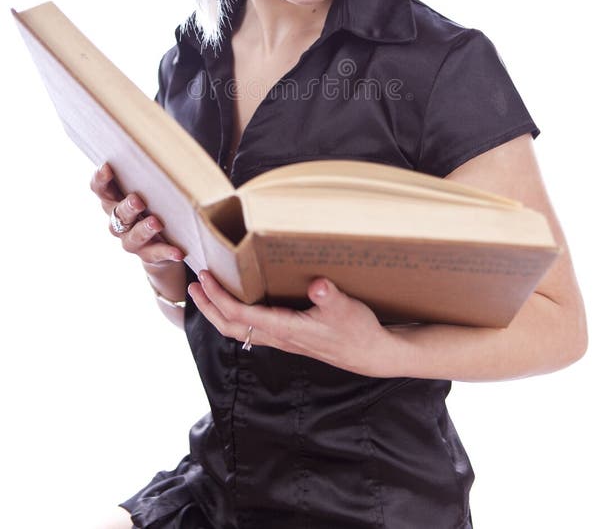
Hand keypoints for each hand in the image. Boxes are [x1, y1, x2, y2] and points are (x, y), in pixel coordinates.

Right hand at [89, 162, 183, 265]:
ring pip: (132, 237)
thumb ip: (151, 173)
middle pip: (116, 214)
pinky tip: (178, 252)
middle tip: (137, 200)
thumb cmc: (156, 204)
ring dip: (143, 229)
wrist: (164, 243)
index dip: (100, 180)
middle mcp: (119, 222)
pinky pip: (155, 255)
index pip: (100, 190)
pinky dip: (166, 253)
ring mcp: (132, 241)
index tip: (107, 167)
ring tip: (156, 223)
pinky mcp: (149, 255)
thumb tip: (164, 142)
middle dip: (126, 207)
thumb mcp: (152, 188)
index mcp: (115, 201)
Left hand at [189, 271, 396, 376]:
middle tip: (194, 285)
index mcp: (285, 328)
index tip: (206, 278)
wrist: (370, 354)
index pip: (240, 314)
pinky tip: (238, 302)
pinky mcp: (288, 337)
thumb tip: (318, 286)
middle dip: (208, 307)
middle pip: (230, 326)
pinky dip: (236, 315)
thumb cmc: (358, 331)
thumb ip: (330, 296)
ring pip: (239, 330)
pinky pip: (252, 328)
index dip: (218, 297)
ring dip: (218, 312)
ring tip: (207, 292)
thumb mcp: (346, 308)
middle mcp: (278, 337)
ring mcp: (282, 339)